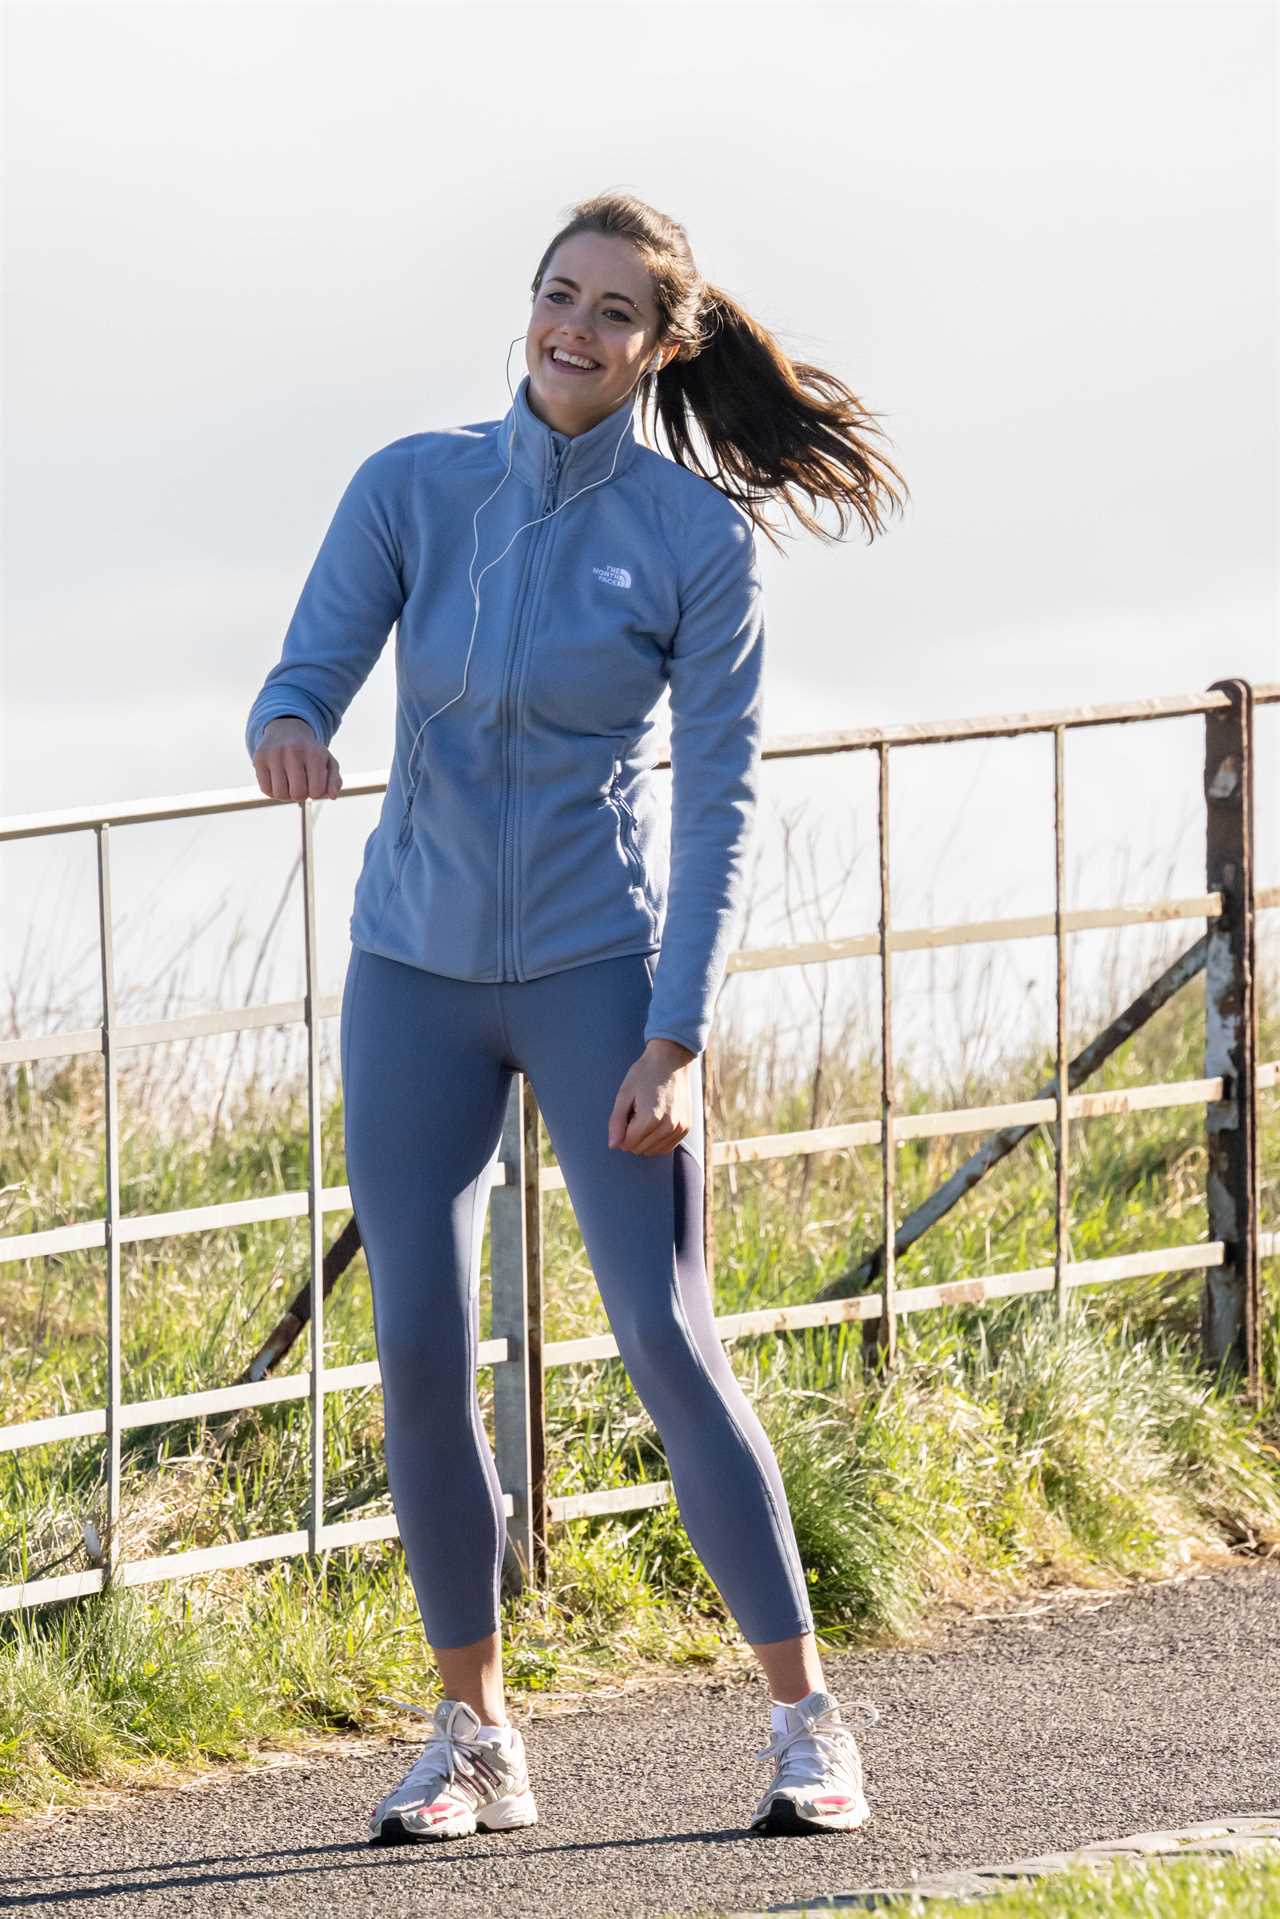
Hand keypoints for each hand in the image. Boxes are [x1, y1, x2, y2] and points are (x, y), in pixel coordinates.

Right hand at [253, 715, 341, 801]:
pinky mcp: (259, 759)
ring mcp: (274, 755)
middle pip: (297, 794)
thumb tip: (332, 796)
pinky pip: (266, 790)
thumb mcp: (328, 763)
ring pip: (280, 794)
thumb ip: (334, 781)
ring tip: (289, 783)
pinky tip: (278, 780)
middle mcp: (294, 752)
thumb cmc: (311, 753)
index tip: (313, 785)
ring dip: (286, 794)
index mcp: (315, 754)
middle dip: (301, 795)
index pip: (316, 791)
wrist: (286, 731)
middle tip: (300, 785)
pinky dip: (273, 791)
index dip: (315, 794)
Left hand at [608, 1039, 695, 1155]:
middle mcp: (668, 1127)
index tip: (626, 1113)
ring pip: (652, 1151)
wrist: (672, 1059)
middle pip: (639, 1149)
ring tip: (647, 1116)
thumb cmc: (645, 1073)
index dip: (621, 1132)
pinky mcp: (686, 1128)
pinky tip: (655, 1123)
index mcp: (650, 1118)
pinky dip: (657, 1141)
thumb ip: (616, 1121)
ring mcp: (679, 1128)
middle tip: (636, 1112)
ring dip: (645, 1139)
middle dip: (632, 1136)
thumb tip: (613, 1145)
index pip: (627, 1144)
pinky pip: (666, 1147)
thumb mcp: (624, 1094)